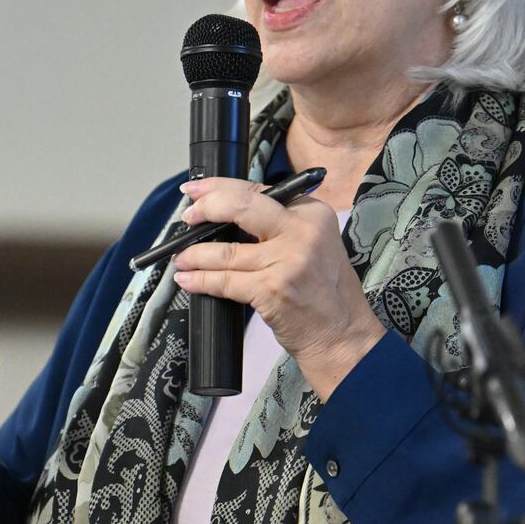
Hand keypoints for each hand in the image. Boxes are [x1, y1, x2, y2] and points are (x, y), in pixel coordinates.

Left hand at [172, 177, 384, 398]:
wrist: (343, 335)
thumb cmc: (325, 293)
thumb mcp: (313, 245)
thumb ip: (278, 226)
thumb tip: (226, 216)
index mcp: (312, 213)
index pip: (258, 191)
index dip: (220, 188)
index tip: (197, 191)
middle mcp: (302, 231)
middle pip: (241, 206)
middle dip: (206, 208)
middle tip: (188, 216)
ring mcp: (287, 261)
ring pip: (225, 250)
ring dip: (195, 254)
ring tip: (182, 258)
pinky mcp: (272, 290)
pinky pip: (225, 281)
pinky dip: (201, 281)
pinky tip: (189, 280)